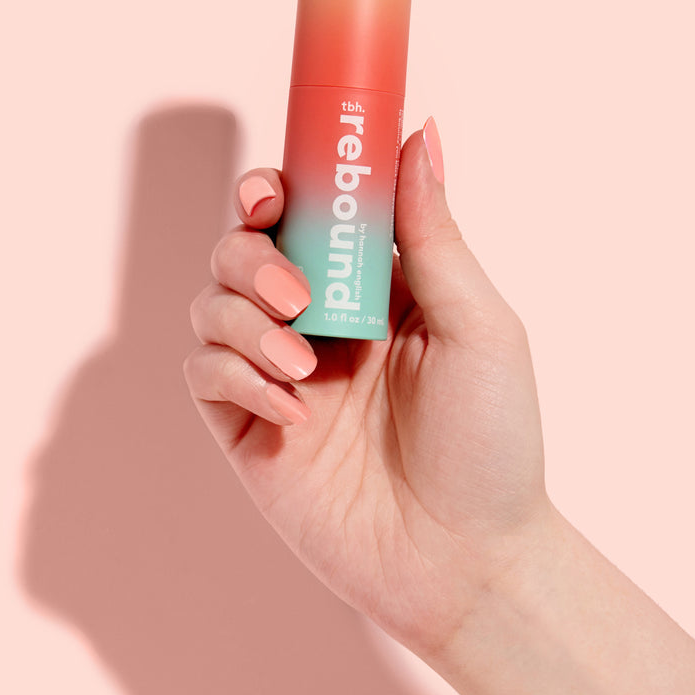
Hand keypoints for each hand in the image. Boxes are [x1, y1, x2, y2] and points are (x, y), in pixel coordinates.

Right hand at [184, 119, 549, 657]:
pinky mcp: (247, 432)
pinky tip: (291, 411)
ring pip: (210, 307)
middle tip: (295, 294)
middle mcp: (320, 327)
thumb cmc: (490, 443)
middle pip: (242, 252)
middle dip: (251, 257)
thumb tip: (422, 133)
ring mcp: (279, 379)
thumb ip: (434, 233)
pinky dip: (233, 375)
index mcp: (374, 291)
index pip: (304, 217)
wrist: (466, 561)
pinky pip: (203, 375)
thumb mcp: (477, 326)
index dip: (275, 190)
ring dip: (242, 318)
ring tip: (301, 361)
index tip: (271, 191)